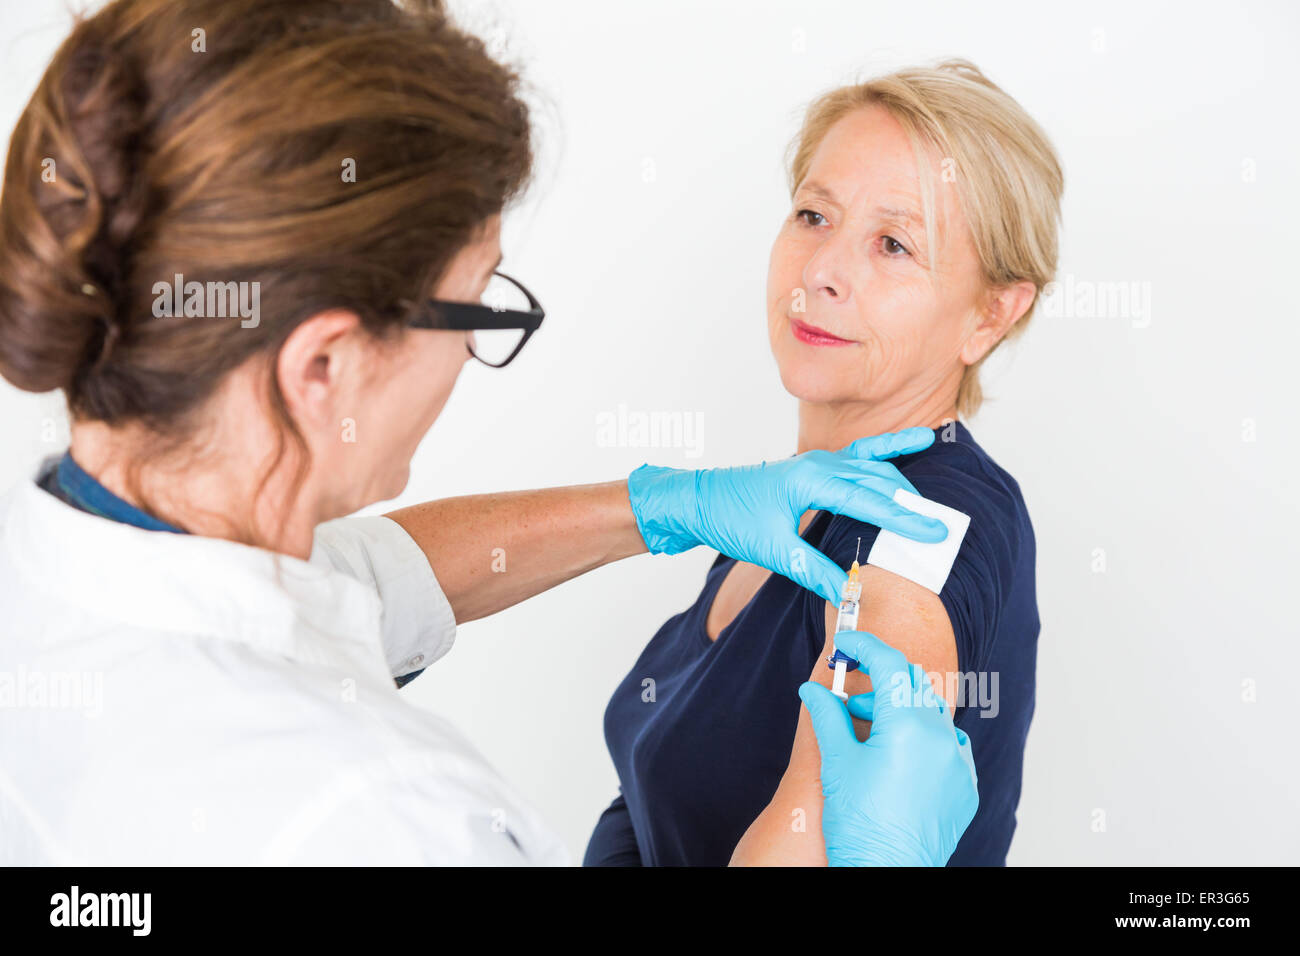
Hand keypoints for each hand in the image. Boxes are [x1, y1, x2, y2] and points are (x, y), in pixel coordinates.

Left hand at [626, 428, 948, 604]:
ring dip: (903, 486)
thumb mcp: (773, 550)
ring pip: (874, 468)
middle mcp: (819, 464)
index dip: (905, 518)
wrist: (698, 499)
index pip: (869, 499)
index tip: (934, 532)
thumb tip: (849, 593)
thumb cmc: (730, 518)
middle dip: (910, 505)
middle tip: (940, 529)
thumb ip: (815, 570)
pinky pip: (862, 455)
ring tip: (930, 506)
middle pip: (879, 481)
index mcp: (810, 480)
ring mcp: (818, 461)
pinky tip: (918, 441)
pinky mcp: (816, 466)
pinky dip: (891, 450)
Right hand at [798, 631, 978, 866]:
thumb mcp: (836, 762)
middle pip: (913, 684)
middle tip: (851, 698)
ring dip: (901, 711)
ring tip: (870, 733)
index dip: (864, 645)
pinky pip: (947, 746)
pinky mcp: (965, 785)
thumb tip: (812, 688)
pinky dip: (922, 739)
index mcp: (909, 726)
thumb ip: (827, 714)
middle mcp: (942, 738)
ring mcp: (958, 763)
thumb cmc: (859, 822)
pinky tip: (897, 759)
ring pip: (932, 714)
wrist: (885, 874)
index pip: (889, 664)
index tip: (846, 643)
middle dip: (881, 682)